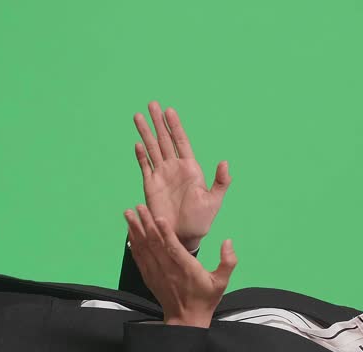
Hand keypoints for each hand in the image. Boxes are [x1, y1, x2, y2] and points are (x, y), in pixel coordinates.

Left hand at [122, 203, 236, 325]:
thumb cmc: (204, 299)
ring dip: (135, 230)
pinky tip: (130, 233)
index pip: (174, 247)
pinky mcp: (149, 277)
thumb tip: (228, 242)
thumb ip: (228, 262)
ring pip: (144, 248)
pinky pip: (139, 258)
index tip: (159, 217)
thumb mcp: (222, 282)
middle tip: (138, 207)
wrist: (186, 320)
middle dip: (146, 223)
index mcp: (186, 269)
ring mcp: (157, 273)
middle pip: (155, 243)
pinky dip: (133, 244)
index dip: (165, 232)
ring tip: (128, 214)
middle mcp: (169, 269)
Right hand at [133, 101, 231, 252]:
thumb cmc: (201, 220)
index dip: (175, 126)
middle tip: (151, 103)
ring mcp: (161, 175)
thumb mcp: (214, 201)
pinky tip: (138, 143)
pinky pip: (145, 166)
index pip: (181, 141)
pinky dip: (141, 155)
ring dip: (145, 133)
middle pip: (164, 140)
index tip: (169, 110)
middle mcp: (175, 168)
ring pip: (152, 149)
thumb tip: (225, 162)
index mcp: (191, 168)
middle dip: (158, 122)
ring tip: (138, 116)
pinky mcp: (151, 186)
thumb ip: (221, 182)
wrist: (183, 236)